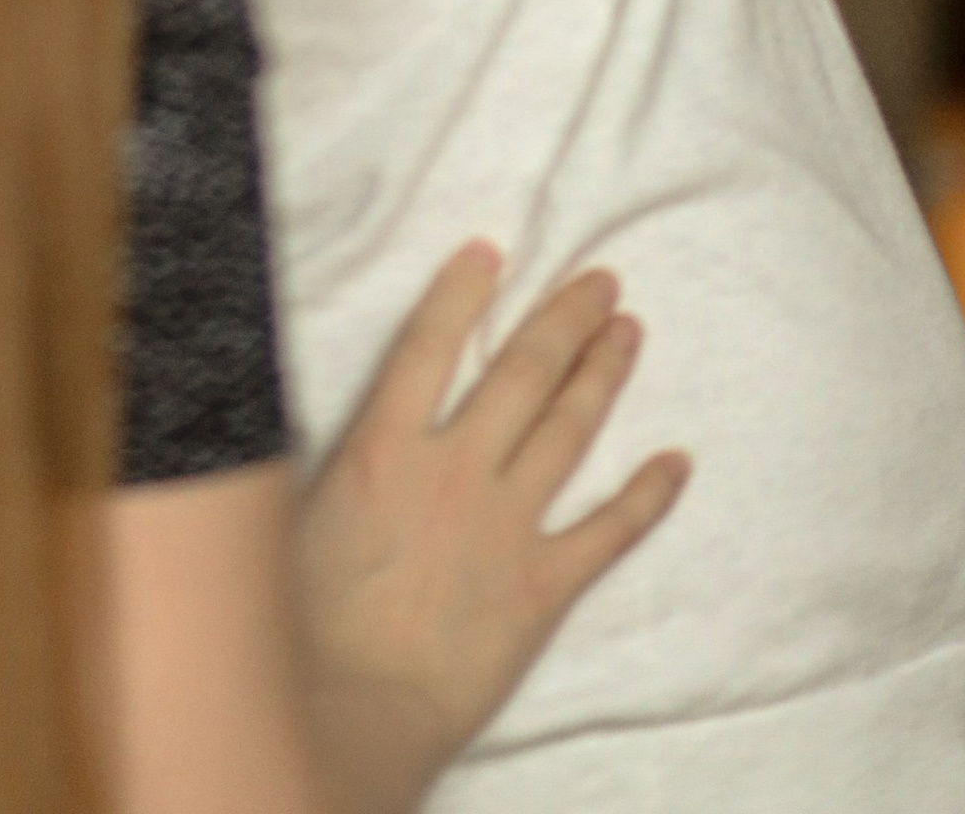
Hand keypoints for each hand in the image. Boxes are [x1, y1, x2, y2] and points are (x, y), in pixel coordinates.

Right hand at [296, 246, 687, 813]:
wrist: (352, 713)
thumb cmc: (302, 626)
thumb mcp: (288, 518)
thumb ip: (317, 459)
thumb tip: (288, 408)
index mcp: (383, 448)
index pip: (429, 345)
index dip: (461, 292)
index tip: (491, 251)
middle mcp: (454, 470)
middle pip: (521, 372)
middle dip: (564, 319)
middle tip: (601, 280)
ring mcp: (506, 525)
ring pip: (568, 430)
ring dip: (603, 375)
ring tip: (630, 331)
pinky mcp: (542, 586)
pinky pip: (608, 532)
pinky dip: (648, 497)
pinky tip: (677, 463)